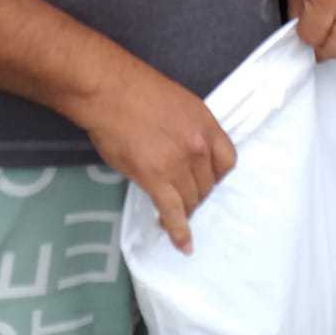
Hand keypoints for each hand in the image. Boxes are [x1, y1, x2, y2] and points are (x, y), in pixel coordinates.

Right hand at [75, 58, 235, 254]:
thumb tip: (183, 151)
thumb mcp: (177, 103)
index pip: (227, 161)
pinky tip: (182, 244)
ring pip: (192, 200)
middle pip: (208, 184)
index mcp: (205, 123)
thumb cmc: (135, 90)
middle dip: (197, 194)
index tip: (206, 181)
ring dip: (186, 210)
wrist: (108, 90)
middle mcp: (198, 146)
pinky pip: (173, 212)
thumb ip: (187, 129)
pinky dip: (179, 231)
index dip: (217, 176)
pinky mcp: (156, 179)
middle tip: (183, 198)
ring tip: (175, 216)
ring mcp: (178, 164)